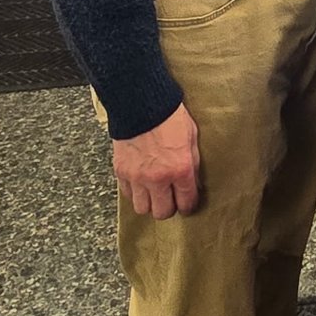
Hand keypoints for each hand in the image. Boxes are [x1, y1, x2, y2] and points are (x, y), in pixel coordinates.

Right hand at [113, 102, 200, 218]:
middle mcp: (158, 178)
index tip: (187, 203)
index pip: (186, 203)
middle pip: (162, 212)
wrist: (141, 102)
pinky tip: (140, 180)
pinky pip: (127, 194)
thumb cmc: (170, 117)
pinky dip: (134, 191)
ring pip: (142, 208)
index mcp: (180, 169)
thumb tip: (194, 185)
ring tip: (153, 191)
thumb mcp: (191, 139)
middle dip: (168, 207)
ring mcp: (137, 177)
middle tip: (170, 197)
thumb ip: (193, 165)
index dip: (188, 206)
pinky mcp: (121, 171)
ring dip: (149, 202)